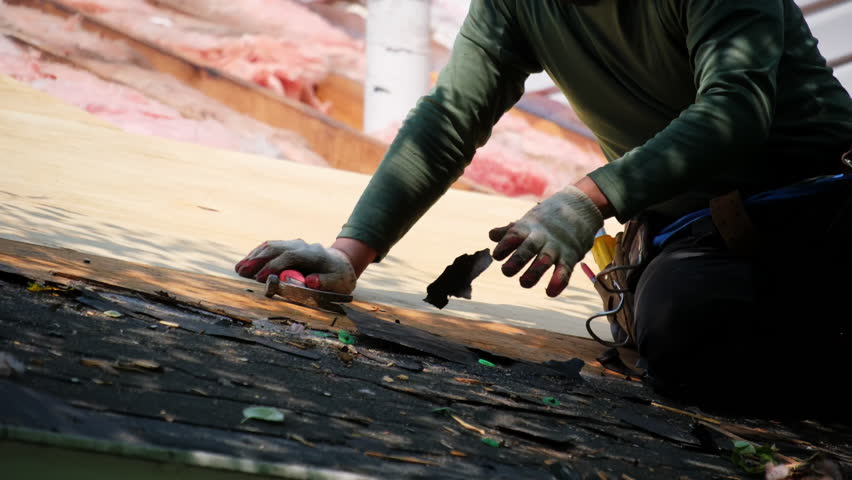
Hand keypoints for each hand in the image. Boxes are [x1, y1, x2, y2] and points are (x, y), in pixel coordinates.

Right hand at [235, 240, 356, 293]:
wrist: (341, 263)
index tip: (260, 278)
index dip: (274, 266)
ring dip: (254, 256)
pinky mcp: (288, 246)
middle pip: (277, 248)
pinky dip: (257, 254)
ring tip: (239, 268)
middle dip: (258, 259)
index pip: (290, 256)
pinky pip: (271, 247)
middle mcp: (302, 246)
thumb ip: (325, 282)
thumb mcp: (337, 282)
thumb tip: (309, 281)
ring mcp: (295, 244)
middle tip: (242, 272)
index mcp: (314, 254)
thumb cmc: (338, 277)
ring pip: (271, 246)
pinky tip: (246, 262)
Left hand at [489, 185, 602, 296]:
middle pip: (527, 248)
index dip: (504, 245)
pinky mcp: (570, 256)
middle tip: (506, 271)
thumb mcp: (528, 221)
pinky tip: (550, 293)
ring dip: (534, 273)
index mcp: (528, 228)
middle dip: (516, 260)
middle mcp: (541, 237)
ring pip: (544, 261)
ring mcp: (556, 247)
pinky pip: (565, 271)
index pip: (514, 235)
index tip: (497, 255)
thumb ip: (509, 230)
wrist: (580, 207)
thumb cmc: (547, 219)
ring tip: (524, 283)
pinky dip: (558, 283)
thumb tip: (492, 236)